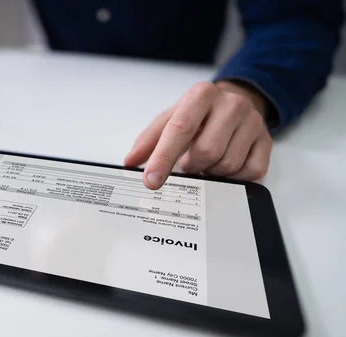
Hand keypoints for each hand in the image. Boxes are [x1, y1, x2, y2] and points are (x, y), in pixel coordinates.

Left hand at [124, 81, 272, 189]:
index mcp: (202, 95)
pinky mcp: (266, 142)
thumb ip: (148, 140)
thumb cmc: (198, 114)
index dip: (163, 158)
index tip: (151, 180)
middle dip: (192, 165)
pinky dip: (232, 178)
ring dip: (210, 171)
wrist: (236, 101)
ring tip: (206, 161)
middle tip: (189, 162)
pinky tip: (224, 166)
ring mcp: (252, 122)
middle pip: (207, 151)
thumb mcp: (170, 118)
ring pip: (227, 165)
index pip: (180, 129)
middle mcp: (231, 104)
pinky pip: (249, 173)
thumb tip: (130, 162)